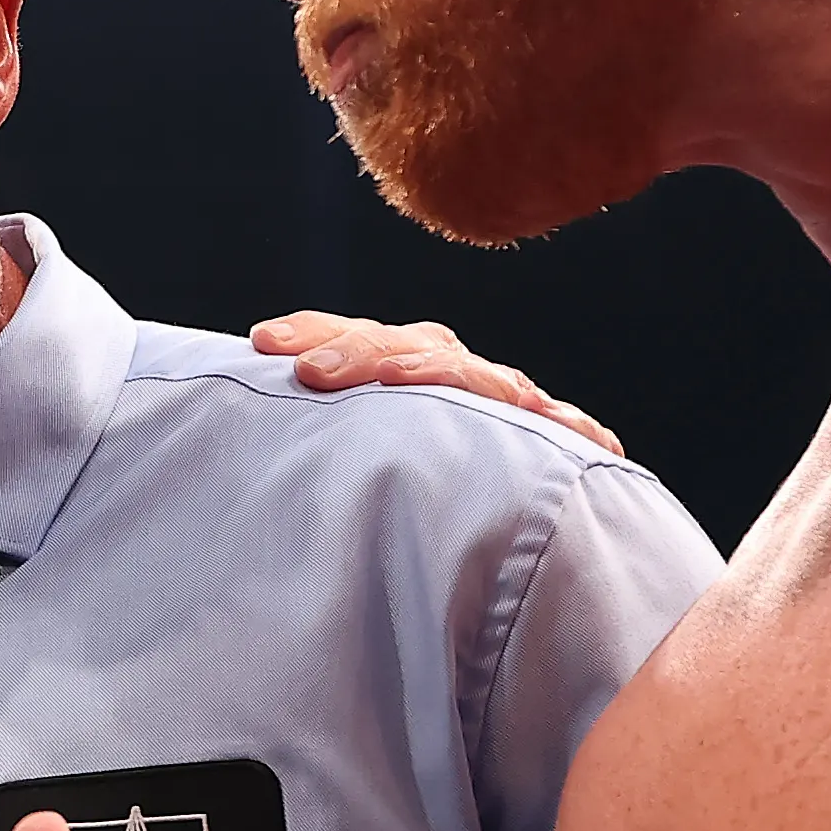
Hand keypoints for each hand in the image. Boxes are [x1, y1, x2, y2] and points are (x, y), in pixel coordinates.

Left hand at [249, 310, 623, 456]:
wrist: (489, 498)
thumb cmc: (387, 470)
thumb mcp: (342, 441)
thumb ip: (310, 431)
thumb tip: (242, 399)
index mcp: (395, 359)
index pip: (353, 334)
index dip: (312, 332)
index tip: (262, 341)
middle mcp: (446, 365)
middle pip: (401, 347)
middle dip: (356, 354)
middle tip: (310, 372)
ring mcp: (497, 393)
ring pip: (470, 375)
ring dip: (432, 375)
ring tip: (395, 379)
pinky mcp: (545, 428)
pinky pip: (558, 426)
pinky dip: (570, 428)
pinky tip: (587, 442)